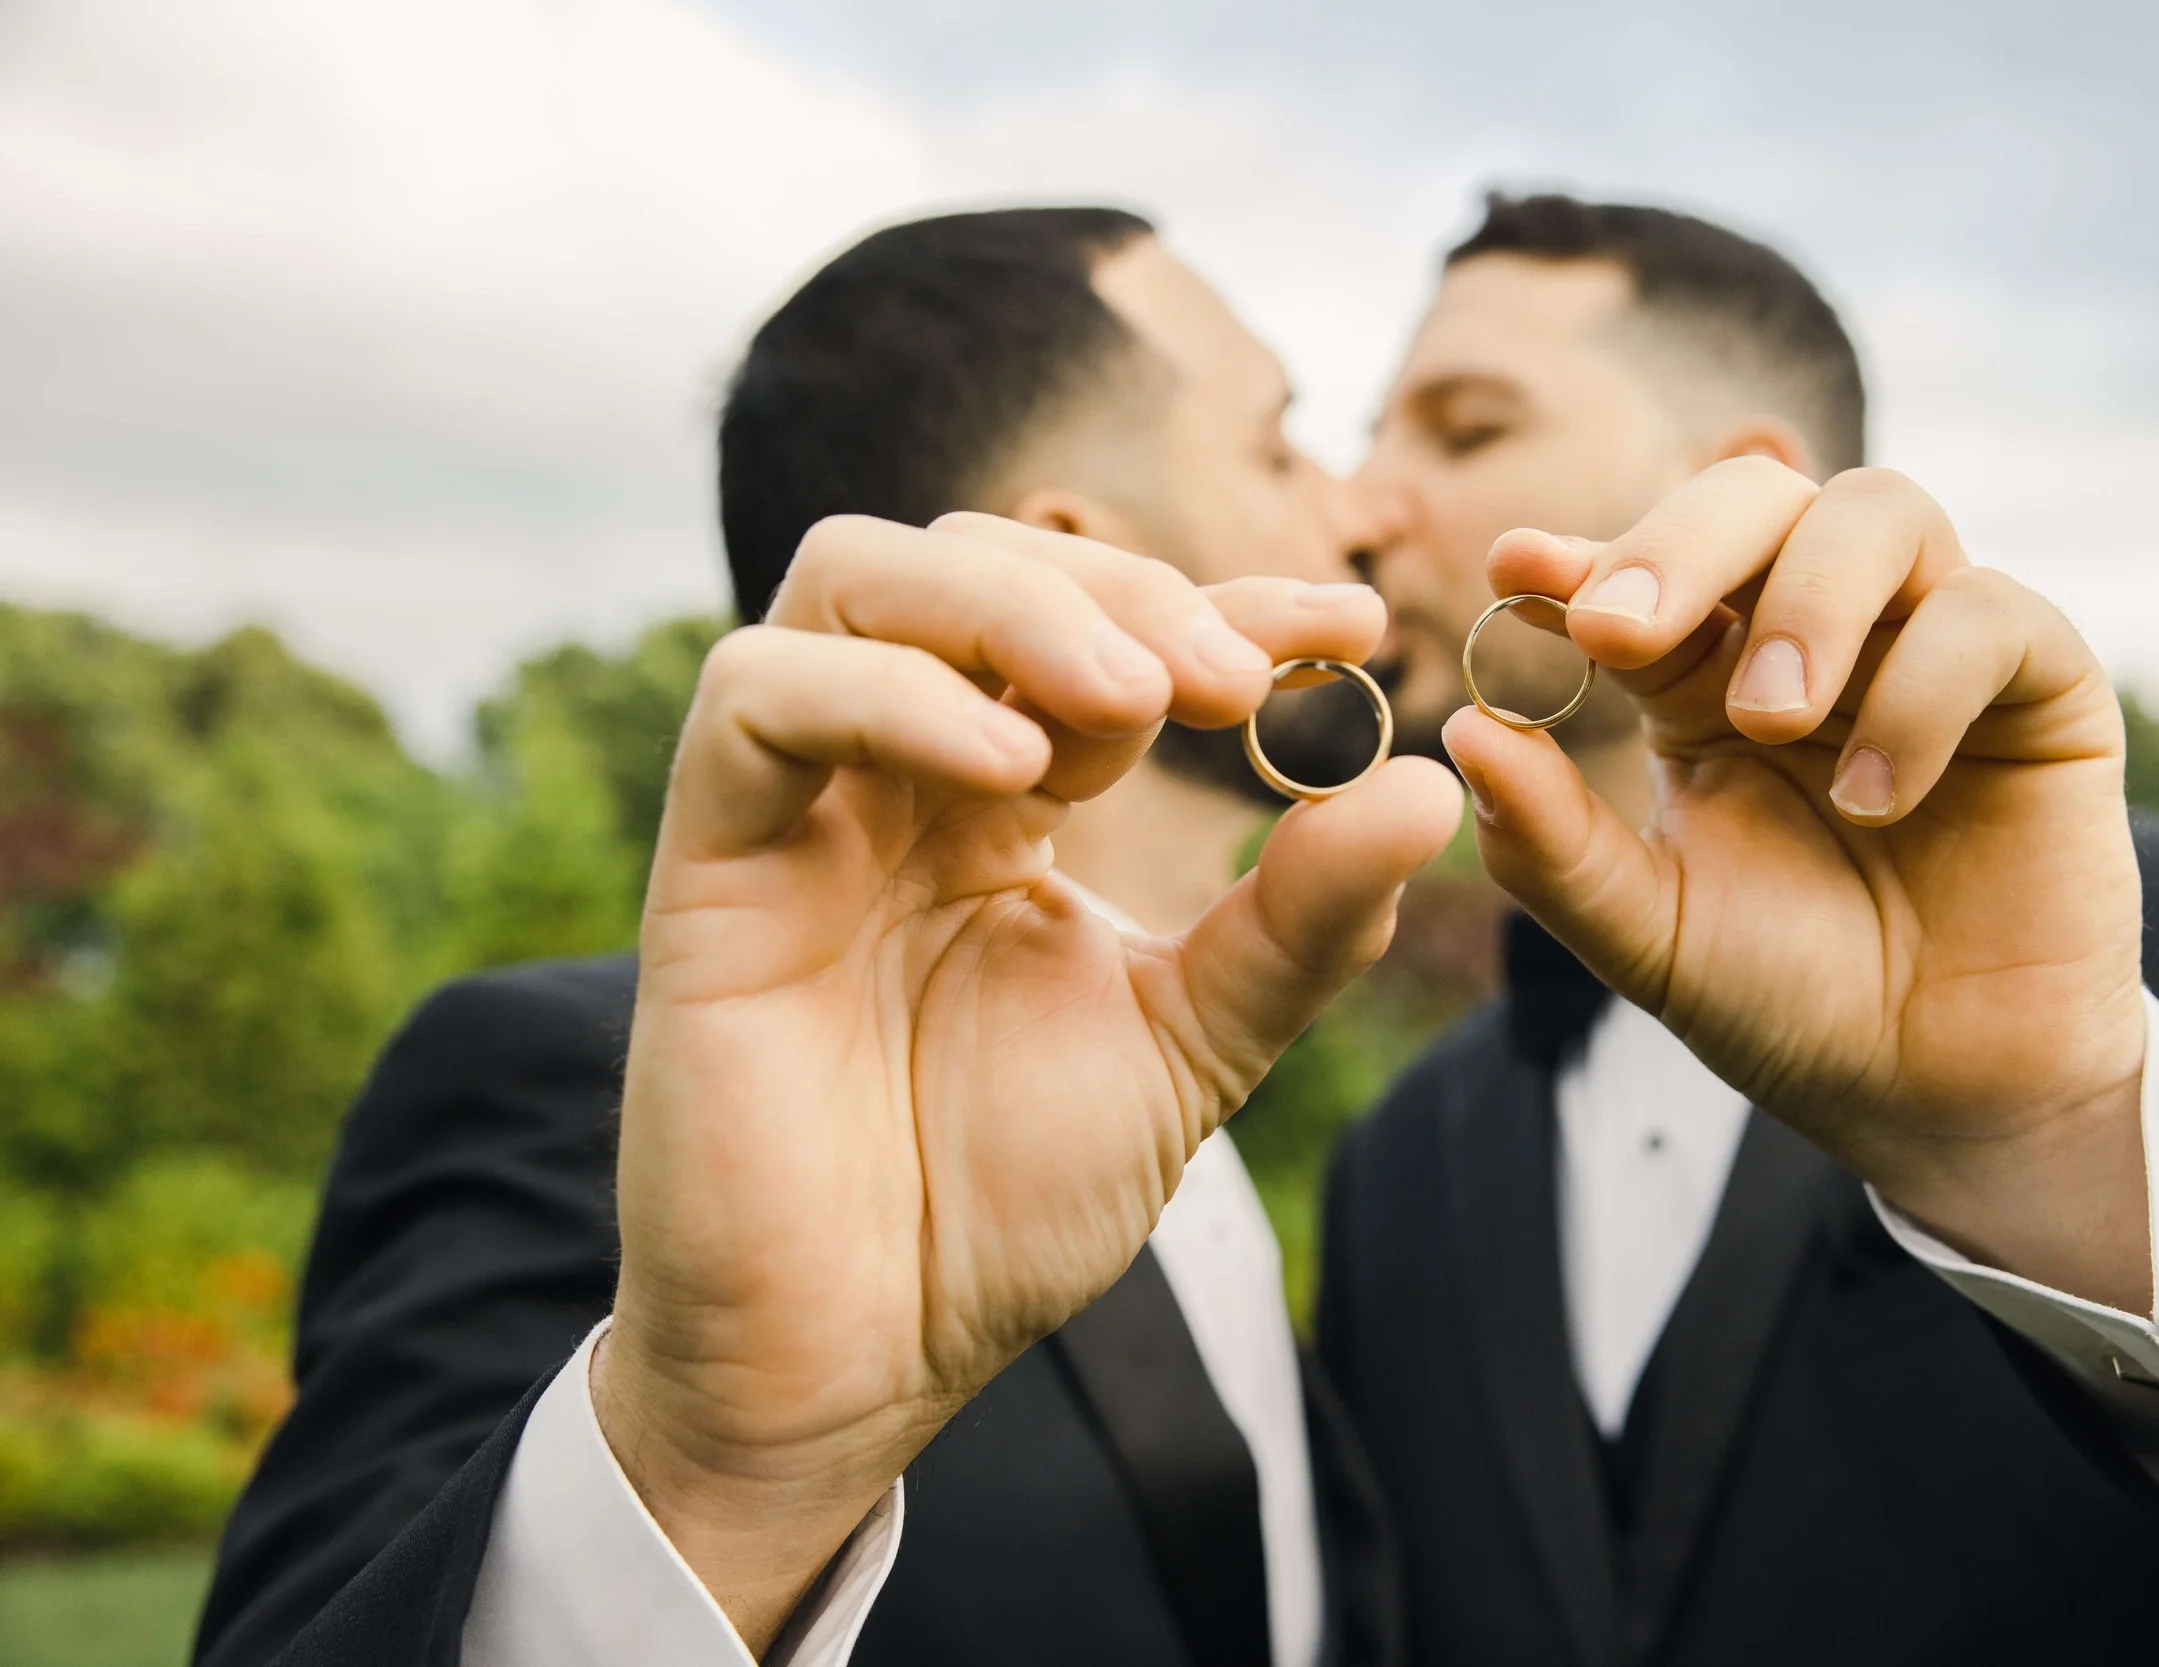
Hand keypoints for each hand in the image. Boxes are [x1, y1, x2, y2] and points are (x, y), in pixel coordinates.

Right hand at [595, 512, 1460, 1646]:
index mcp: (1003, 801)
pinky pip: (759, 698)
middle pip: (976, 560)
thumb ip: (1300, 921)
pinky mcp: (709, 861)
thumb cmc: (1001, 1205)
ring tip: (1135, 704)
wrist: (861, 1354)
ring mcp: (799, 807)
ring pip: (857, 580)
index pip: (1104, 627)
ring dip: (1013, 609)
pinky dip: (891, 698)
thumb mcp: (1193, 1045)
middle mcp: (897, 776)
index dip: (1227, 596)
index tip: (1353, 626)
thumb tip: (1431, 790)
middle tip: (1233, 682)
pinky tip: (1015, 776)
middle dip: (1123, 591)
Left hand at [1446, 459, 2149, 1312]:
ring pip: (1879, 513)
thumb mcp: (1647, 930)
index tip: (1517, 569)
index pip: (1643, 574)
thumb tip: (1463, 732)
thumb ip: (1554, 841)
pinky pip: (1990, 616)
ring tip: (1770, 721)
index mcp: (1703, 678)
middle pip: (1756, 497)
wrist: (1929, 1095)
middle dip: (1678, 544)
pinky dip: (1923, 686)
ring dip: (1808, 601)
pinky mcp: (2041, 685)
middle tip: (1621, 628)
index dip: (1583, 556)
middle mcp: (1815, 635)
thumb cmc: (1786, 999)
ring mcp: (1928, 644)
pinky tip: (1877, 794)